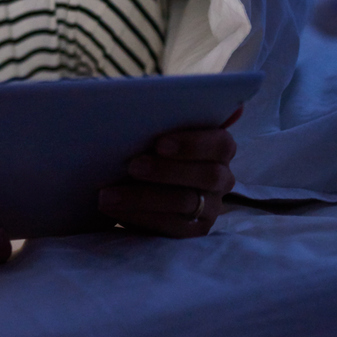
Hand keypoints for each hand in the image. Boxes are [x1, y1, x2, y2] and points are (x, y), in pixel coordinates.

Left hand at [97, 109, 239, 237]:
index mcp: (218, 147)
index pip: (221, 144)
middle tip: (132, 166)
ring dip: (143, 198)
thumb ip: (171, 114)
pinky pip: (171, 227)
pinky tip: (115, 210)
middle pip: (207, 175)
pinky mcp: (193, 230)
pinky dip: (140, 217)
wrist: (128, 180)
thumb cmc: (147, 146)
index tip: (159, 143)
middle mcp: (222, 178)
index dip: (193, 144)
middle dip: (166, 171)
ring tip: (107, 195)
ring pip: (184, 203)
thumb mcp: (154, 129)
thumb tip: (228, 106)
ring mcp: (211, 207)